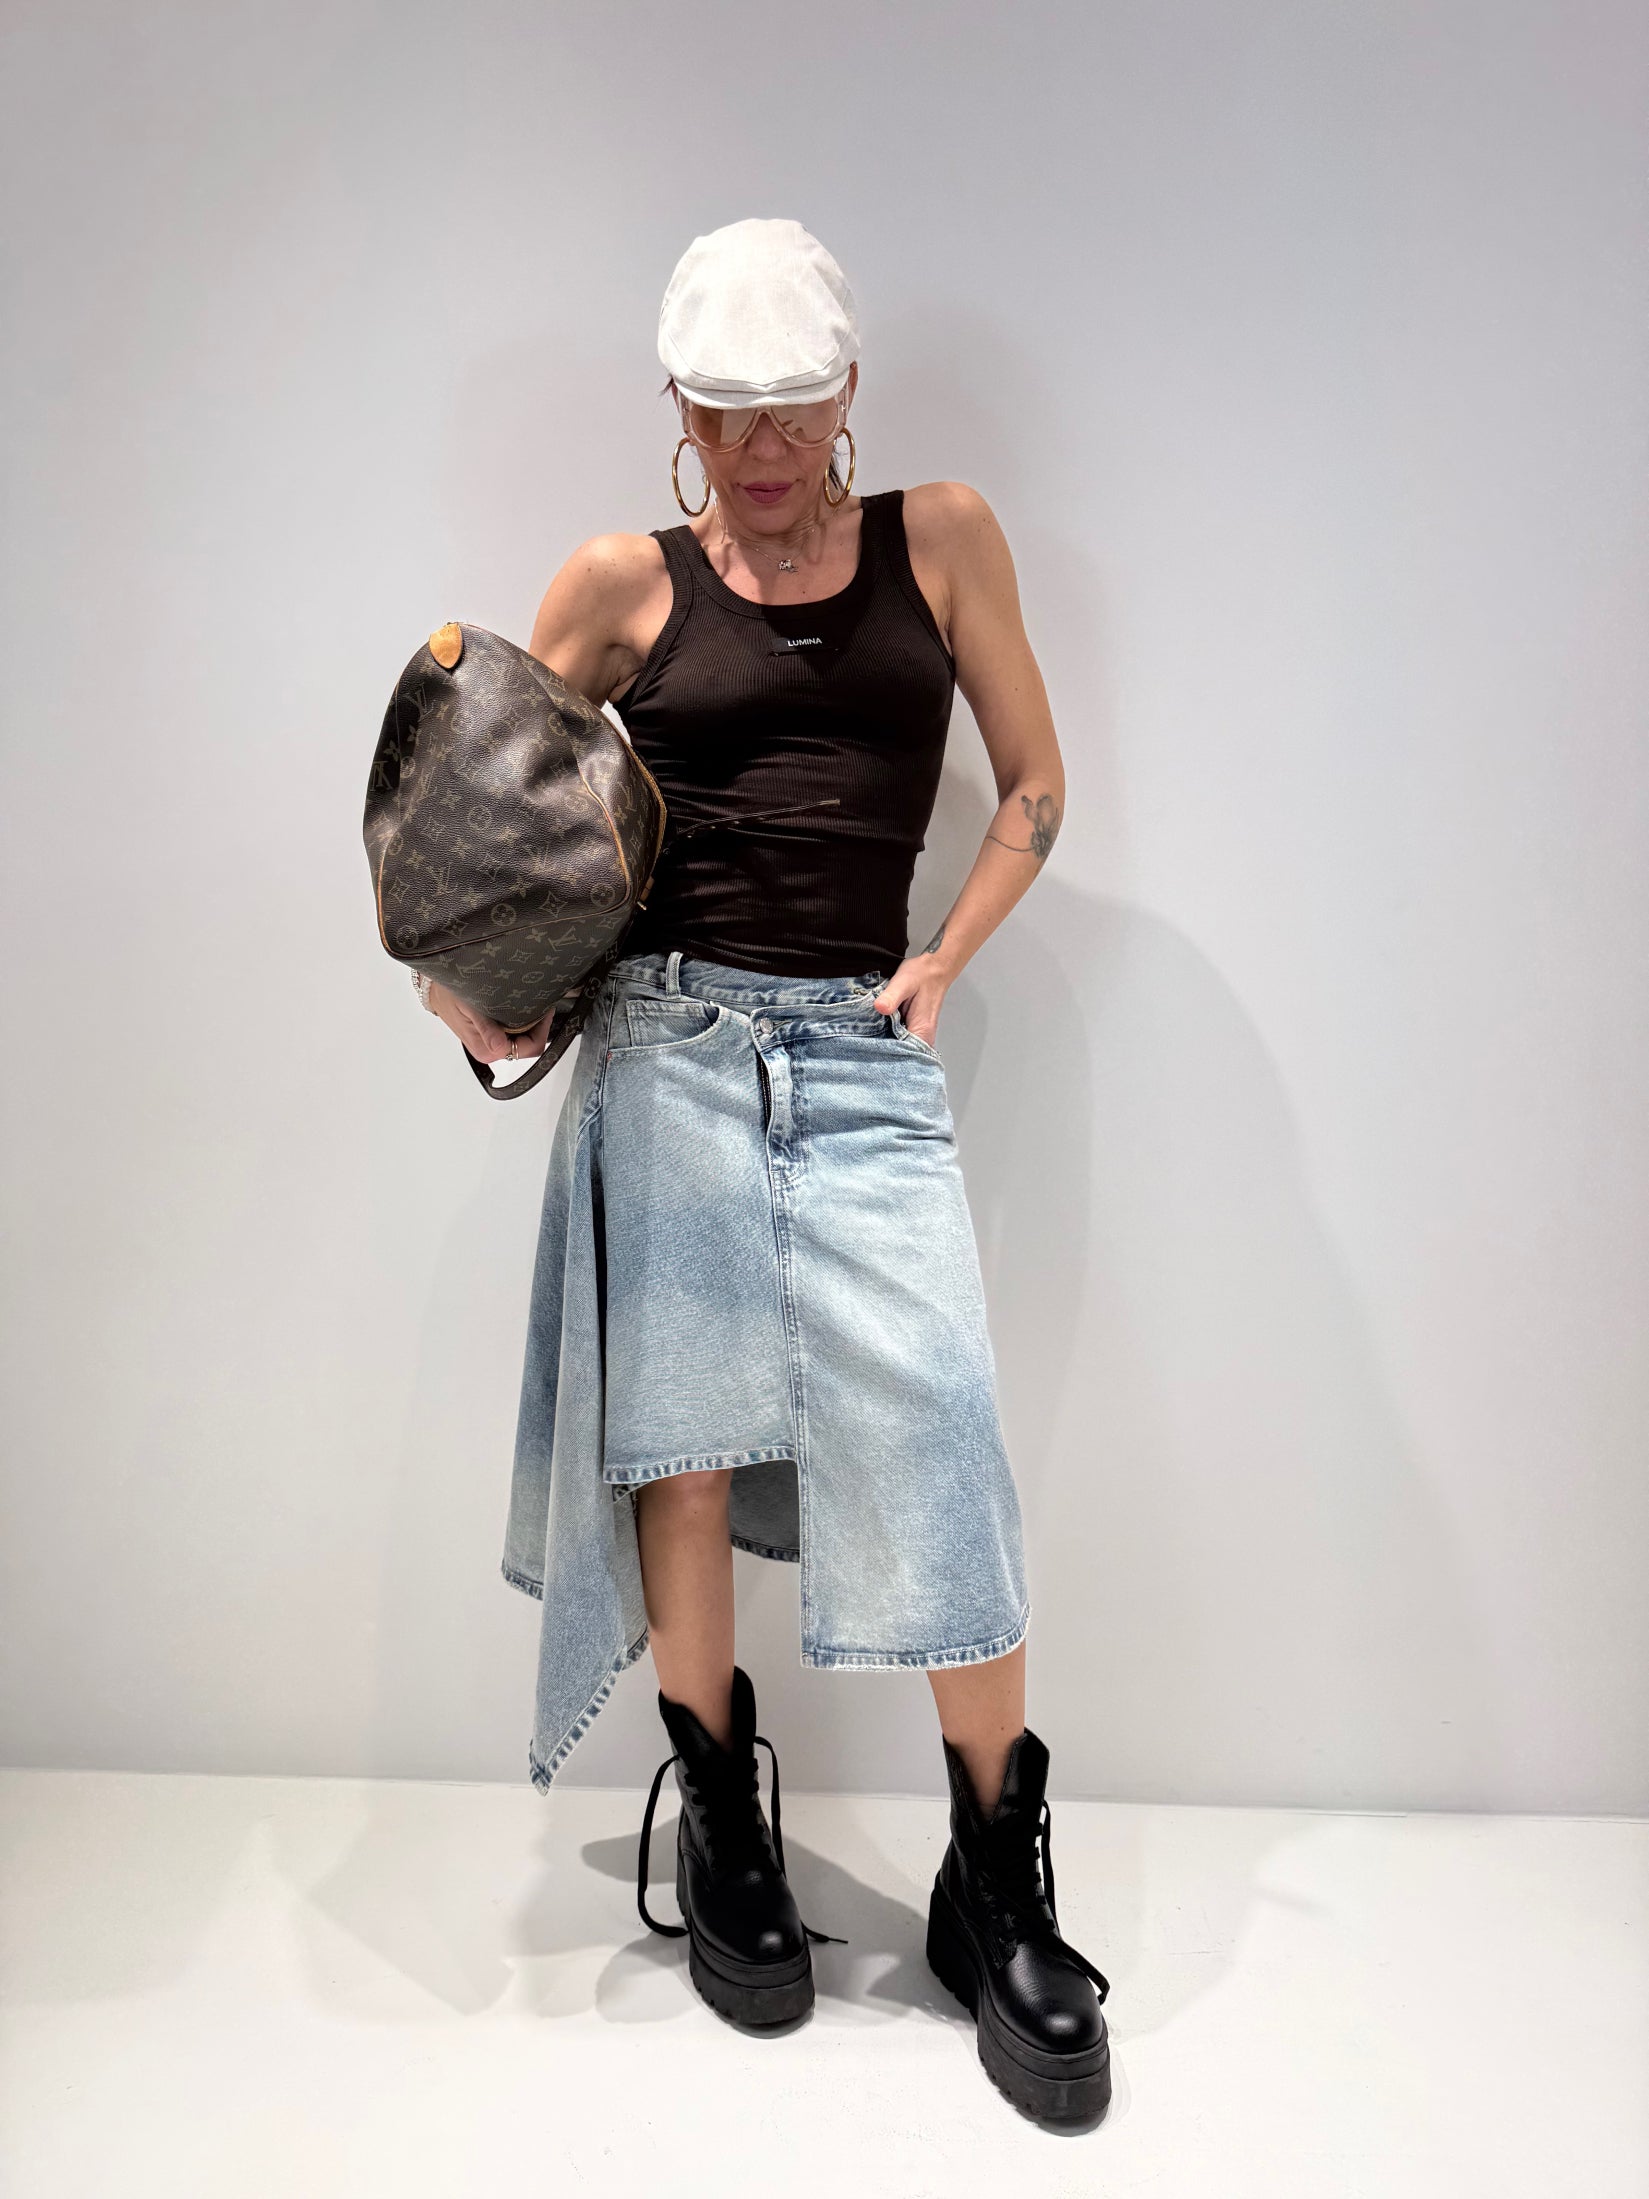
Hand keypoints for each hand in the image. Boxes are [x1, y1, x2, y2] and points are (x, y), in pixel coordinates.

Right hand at [428, 981, 583, 1063]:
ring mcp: (492, 1046)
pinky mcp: (492, 1038)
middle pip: (529, 1046)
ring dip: (531, 1023)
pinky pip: (516, 1033)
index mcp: (488, 1051)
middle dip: (539, 1026)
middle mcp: (491, 1052)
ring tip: (531, 1003)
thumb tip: (499, 1046)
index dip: (542, 1030)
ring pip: (524, 1039)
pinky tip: (520, 1007)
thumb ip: (487, 1029)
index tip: (545, 1010)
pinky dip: (522, 1021)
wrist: (436, 989)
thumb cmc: (449, 996)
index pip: (530, 1048)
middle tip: (541, 1003)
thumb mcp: (470, 1008)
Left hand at [870, 953, 948, 1048]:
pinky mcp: (913, 1031)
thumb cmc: (922, 975)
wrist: (933, 969)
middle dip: (881, 1053)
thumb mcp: (903, 982)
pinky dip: (887, 1037)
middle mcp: (922, 1038)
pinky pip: (898, 1040)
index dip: (885, 1057)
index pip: (903, 1057)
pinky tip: (877, 1031)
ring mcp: (918, 1036)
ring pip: (898, 1050)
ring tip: (867, 1038)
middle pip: (899, 1057)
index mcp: (921, 1031)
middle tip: (863, 1044)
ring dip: (883, 1045)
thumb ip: (891, 996)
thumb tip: (880, 1007)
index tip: (869, 1051)